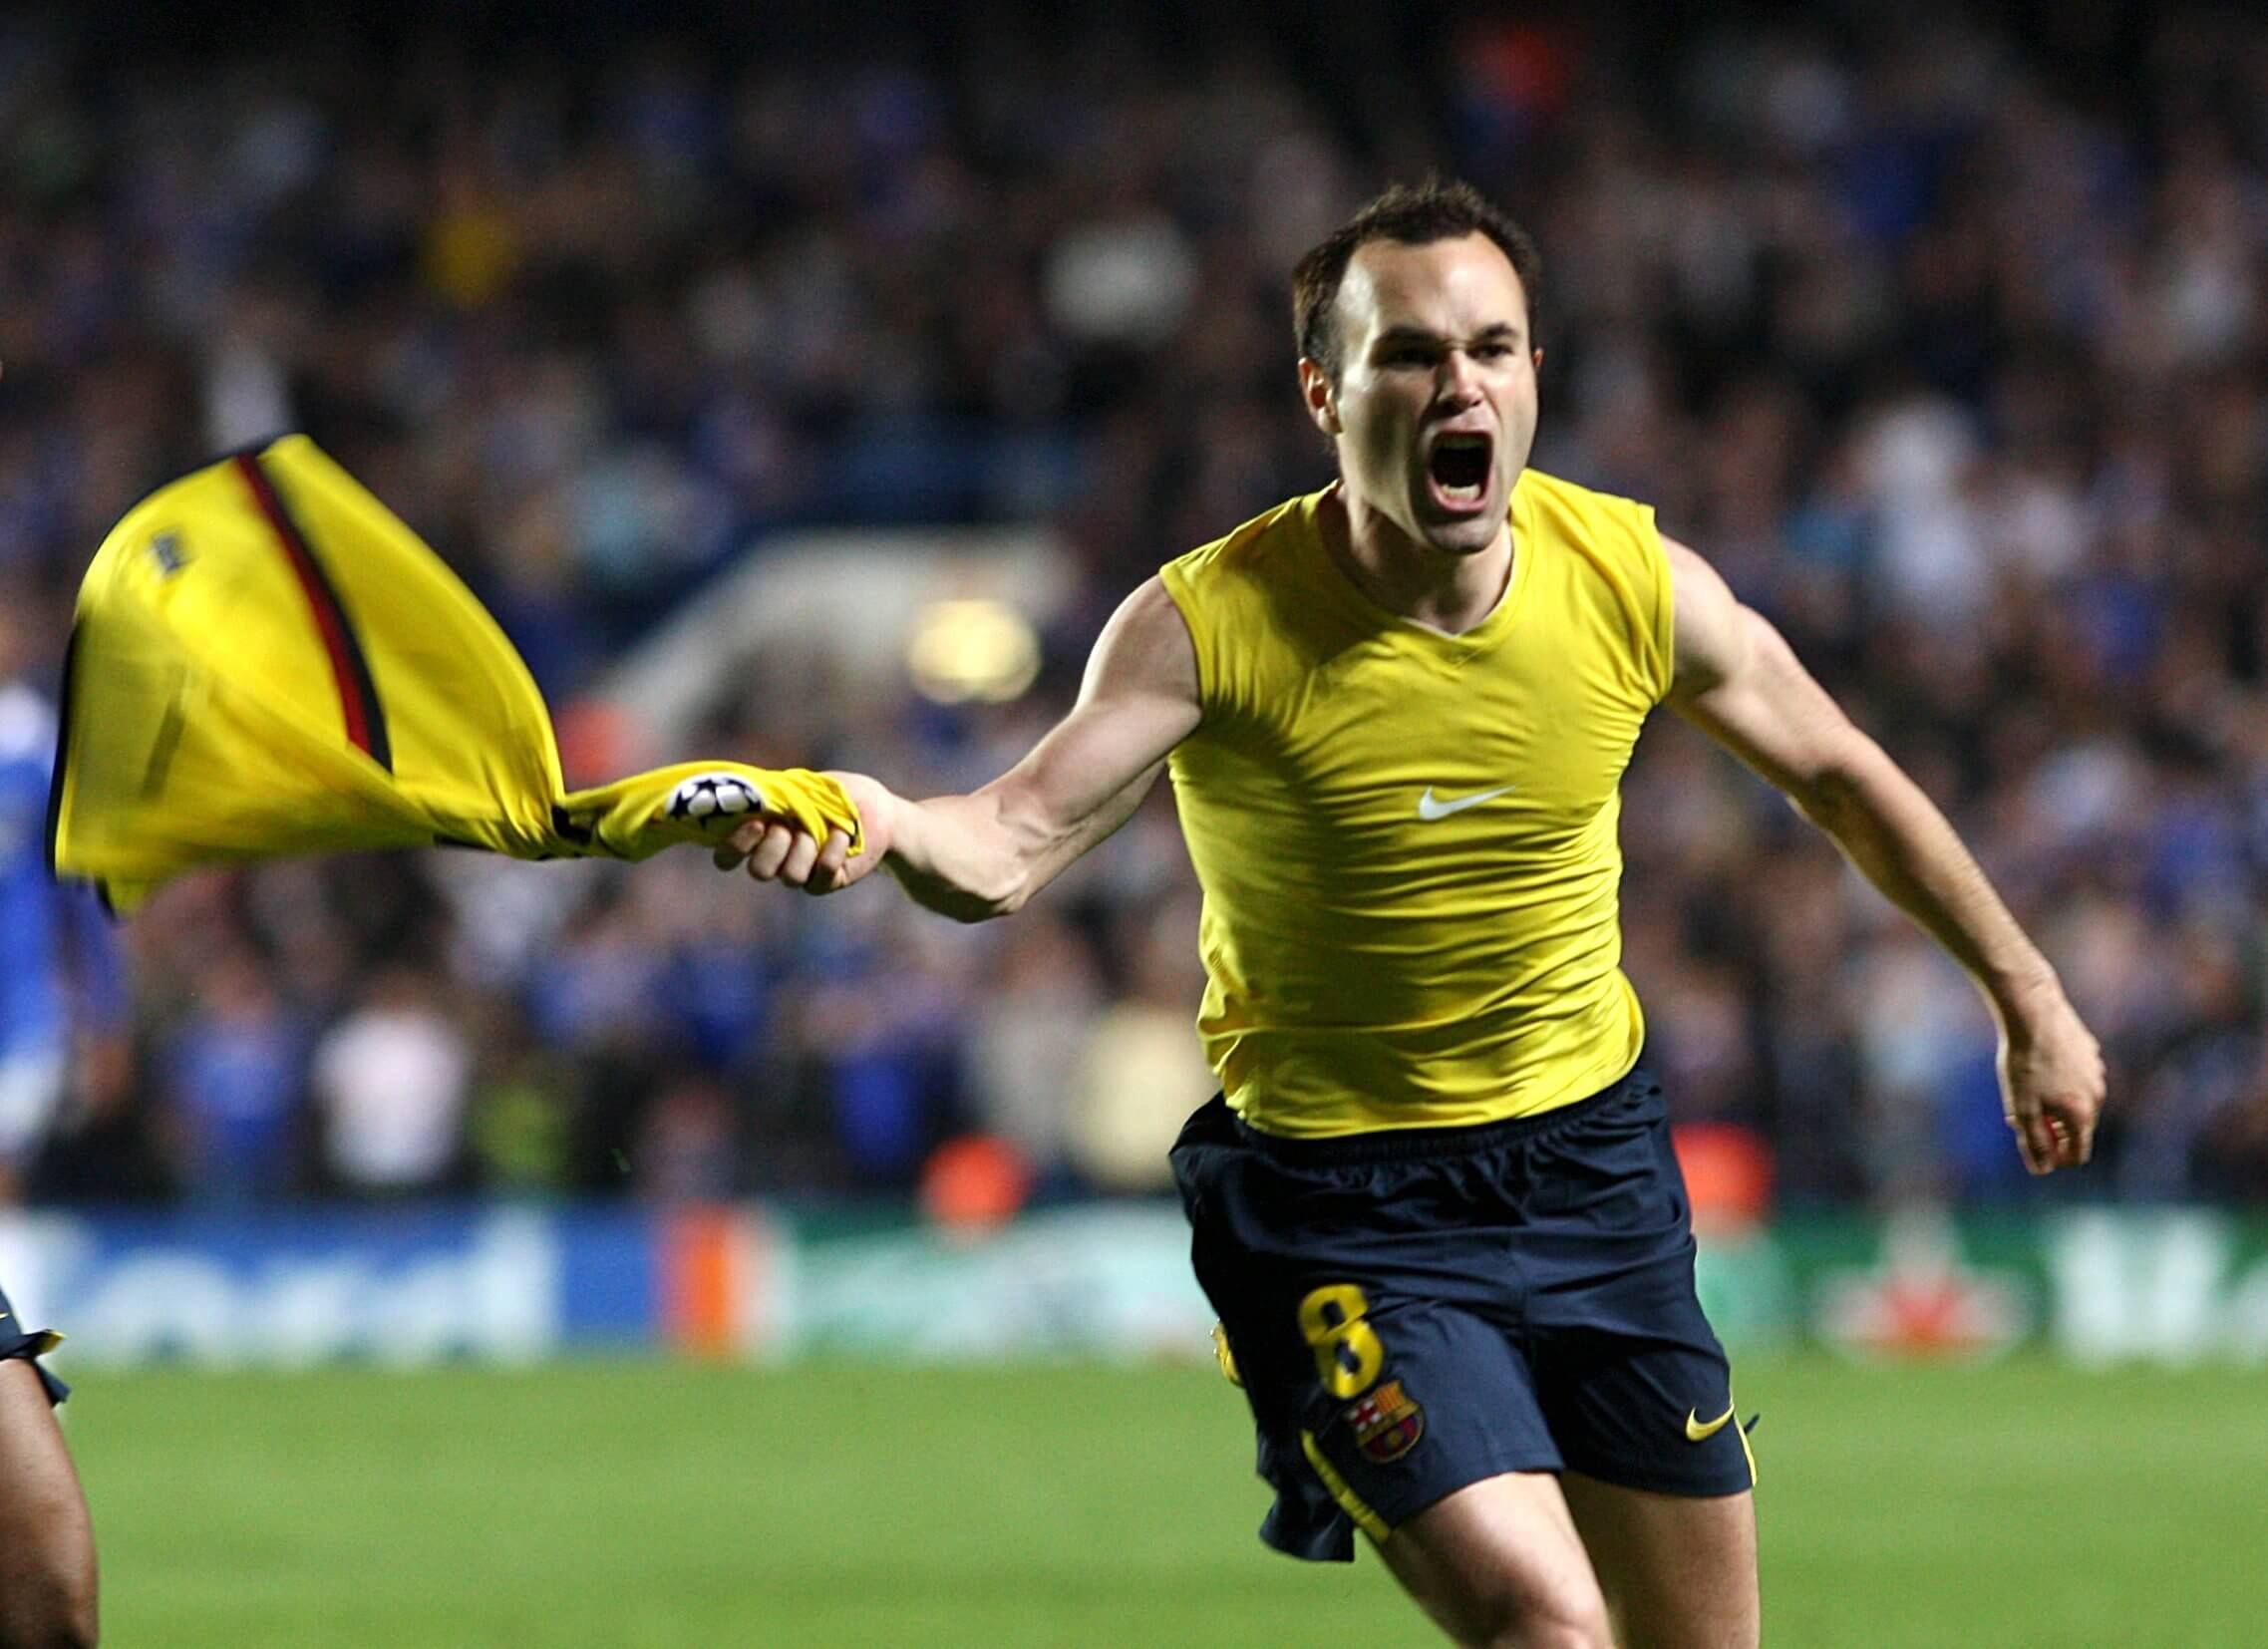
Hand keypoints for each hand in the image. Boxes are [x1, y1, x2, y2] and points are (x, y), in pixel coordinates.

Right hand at [712, 770, 895, 894]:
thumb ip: (772, 793)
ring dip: (806, 848)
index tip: (757, 823)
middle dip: (775, 846)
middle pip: (758, 871)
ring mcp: (800, 872)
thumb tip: (750, 796)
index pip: (727, 857)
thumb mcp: (799, 786)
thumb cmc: (831, 792)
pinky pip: (820, 878)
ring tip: (820, 829)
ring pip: (789, 877)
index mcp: (759, 835)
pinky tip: (842, 835)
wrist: (874, 807)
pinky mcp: (826, 882)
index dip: (735, 847)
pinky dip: (832, 852)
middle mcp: (776, 858)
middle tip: (790, 826)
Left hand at [1997, 983, 2105, 1174]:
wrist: (2033, 1012)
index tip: (2034, 1150)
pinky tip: (2038, 1066)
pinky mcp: (2090, 1052)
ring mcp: (2097, 1072)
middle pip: (2077, 1128)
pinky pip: (2076, 1077)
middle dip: (2052, 1130)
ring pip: (2077, 1101)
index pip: (2078, 1154)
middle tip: (2020, 1116)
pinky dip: (2060, 1081)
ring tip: (2026, 1090)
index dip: (2056, 1159)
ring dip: (2055, 1105)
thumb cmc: (2024, 1061)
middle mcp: (2097, 1095)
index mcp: (2082, 1114)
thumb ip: (2034, 1141)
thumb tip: (2042, 1170)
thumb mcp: (2022, 1108)